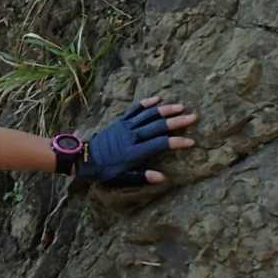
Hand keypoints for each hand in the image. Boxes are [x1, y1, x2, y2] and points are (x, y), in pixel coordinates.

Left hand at [79, 96, 196, 186]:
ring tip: (181, 106)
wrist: (84, 158)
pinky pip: (134, 110)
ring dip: (165, 110)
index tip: (191, 141)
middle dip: (177, 121)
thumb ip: (142, 177)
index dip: (176, 142)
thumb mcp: (122, 177)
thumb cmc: (105, 170)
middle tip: (193, 117)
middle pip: (157, 127)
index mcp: (133, 152)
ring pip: (148, 115)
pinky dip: (146, 104)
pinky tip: (158, 99)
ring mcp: (125, 126)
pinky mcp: (119, 121)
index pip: (159, 144)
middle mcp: (131, 136)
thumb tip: (163, 178)